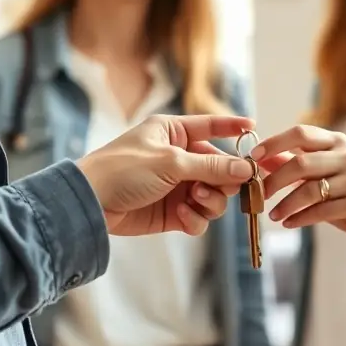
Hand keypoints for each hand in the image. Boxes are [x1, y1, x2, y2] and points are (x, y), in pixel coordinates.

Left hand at [77, 114, 254, 236]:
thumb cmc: (123, 170)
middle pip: (220, 168)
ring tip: (195, 201)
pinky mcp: (172, 213)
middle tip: (224, 187)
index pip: (210, 126)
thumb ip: (211, 166)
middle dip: (225, 180)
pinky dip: (195, 219)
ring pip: (214, 196)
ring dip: (210, 201)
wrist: (90, 203)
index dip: (233, 127)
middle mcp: (178, 158)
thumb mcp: (171, 162)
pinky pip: (199, 217)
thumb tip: (247, 169)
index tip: (254, 128)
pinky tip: (181, 217)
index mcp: (173, 133)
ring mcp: (176, 186)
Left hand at [252, 124, 345, 240]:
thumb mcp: (316, 172)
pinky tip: (288, 223)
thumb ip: (289, 162)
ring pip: (311, 190)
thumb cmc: (339, 189)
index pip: (302, 133)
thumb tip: (256, 158)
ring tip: (273, 215)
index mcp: (337, 141)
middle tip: (259, 194)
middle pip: (303, 163)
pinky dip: (300, 218)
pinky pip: (322, 211)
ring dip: (286, 204)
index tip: (253, 156)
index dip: (275, 143)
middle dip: (275, 180)